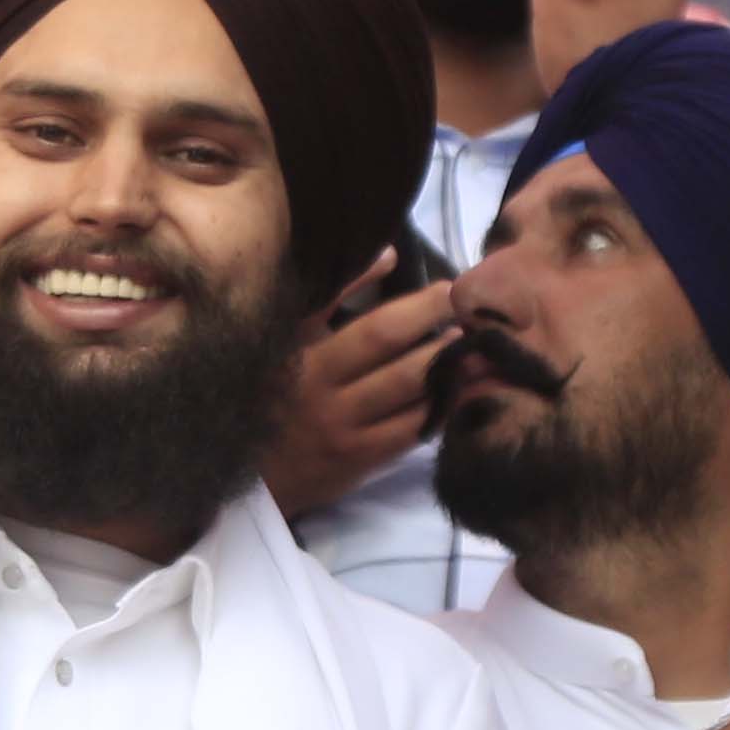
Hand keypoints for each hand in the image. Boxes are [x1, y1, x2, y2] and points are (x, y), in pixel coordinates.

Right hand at [264, 260, 453, 521]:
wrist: (253, 474)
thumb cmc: (276, 393)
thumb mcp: (290, 340)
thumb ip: (334, 296)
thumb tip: (390, 254)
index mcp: (301, 349)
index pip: (357, 313)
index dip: (412, 301)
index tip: (448, 287)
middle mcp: (320, 386)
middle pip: (385, 342)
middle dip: (432, 317)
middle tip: (468, 307)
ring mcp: (342, 426)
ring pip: (405, 388)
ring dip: (447, 362)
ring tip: (475, 345)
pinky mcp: (359, 460)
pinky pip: (411, 430)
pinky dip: (441, 407)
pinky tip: (462, 390)